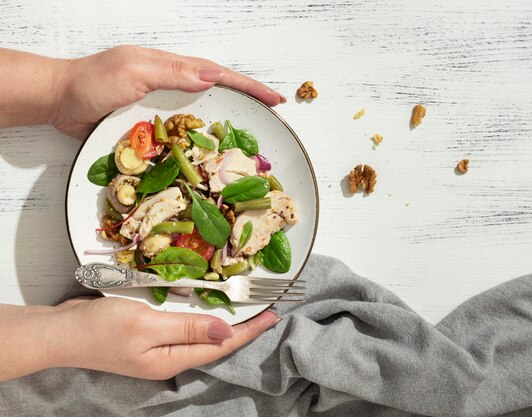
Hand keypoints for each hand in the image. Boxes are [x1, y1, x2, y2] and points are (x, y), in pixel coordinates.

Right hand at [0, 297, 278, 380]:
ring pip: (201, 335)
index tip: (273, 315)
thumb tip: (227, 331)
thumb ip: (188, 328)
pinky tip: (208, 306)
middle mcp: (170, 357)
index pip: (222, 345)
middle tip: (266, 309)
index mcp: (172, 359)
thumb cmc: (99, 329)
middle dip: (243, 327)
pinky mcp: (148, 336)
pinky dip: (201, 316)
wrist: (60, 332)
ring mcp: (158, 348)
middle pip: (215, 343)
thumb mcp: (147, 325)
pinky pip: (184, 327)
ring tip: (247, 307)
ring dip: (224, 321)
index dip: (250, 330)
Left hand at [51, 45, 285, 138]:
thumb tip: (213, 75)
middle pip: (218, 93)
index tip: (273, 98)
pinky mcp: (153, 127)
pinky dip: (201, 142)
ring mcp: (163, 108)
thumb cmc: (92, 83)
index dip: (248, 86)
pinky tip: (211, 155)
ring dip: (228, 124)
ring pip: (204, 115)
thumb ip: (172, 72)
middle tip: (272, 116)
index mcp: (172, 68)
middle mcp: (172, 87)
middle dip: (247, 102)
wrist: (60, 102)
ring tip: (252, 139)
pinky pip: (184, 134)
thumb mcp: (134, 71)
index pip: (219, 75)